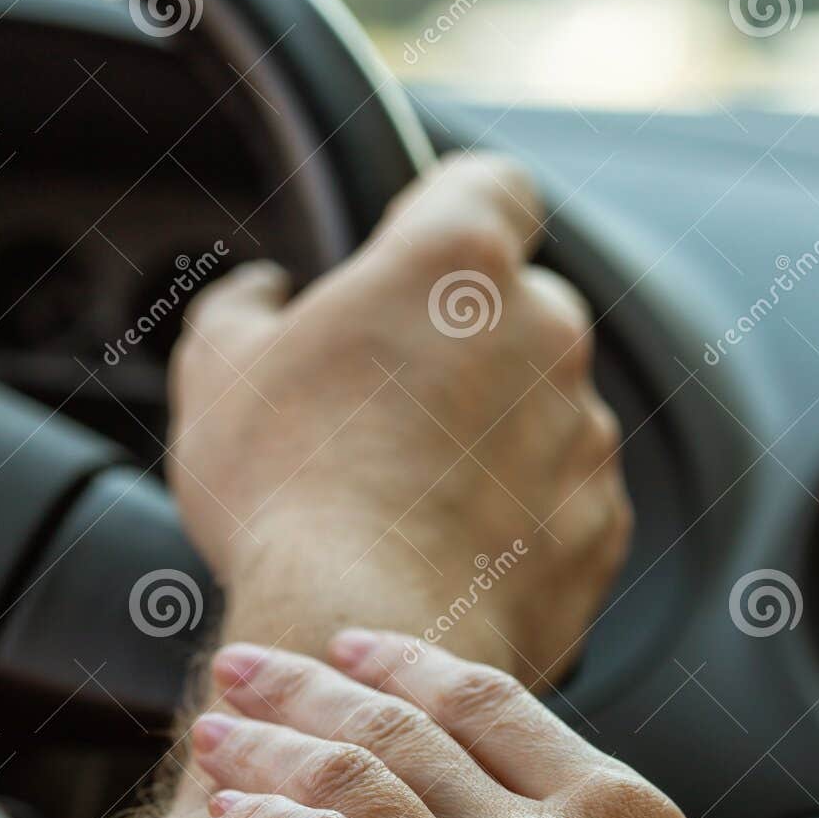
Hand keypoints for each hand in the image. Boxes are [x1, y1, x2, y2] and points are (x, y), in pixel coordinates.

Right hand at [167, 153, 630, 685]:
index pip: (491, 184)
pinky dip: (520, 512)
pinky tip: (446, 548)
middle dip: (462, 340)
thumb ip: (243, 304)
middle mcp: (545, 328)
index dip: (451, 210)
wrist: (361, 633)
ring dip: (492, 431)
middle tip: (382, 403)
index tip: (410, 255)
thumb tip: (262, 293)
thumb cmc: (286, 491)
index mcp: (457, 261)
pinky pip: (562, 495)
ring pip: (543, 405)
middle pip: (517, 303)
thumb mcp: (217, 371)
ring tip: (408, 494)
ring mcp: (585, 429)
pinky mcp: (601, 522)